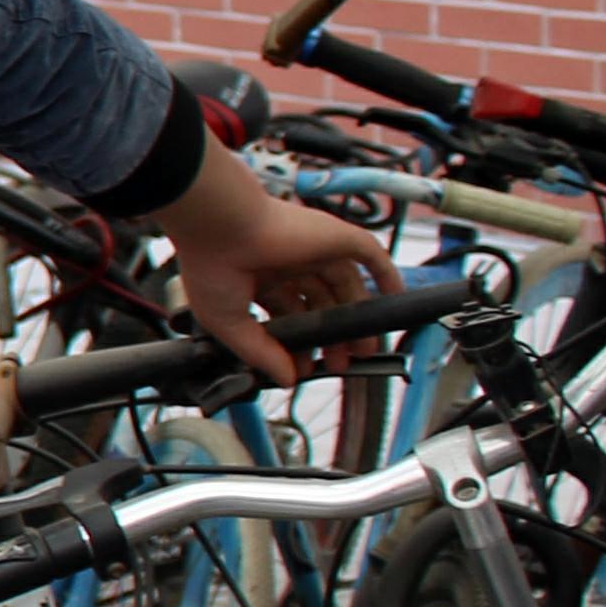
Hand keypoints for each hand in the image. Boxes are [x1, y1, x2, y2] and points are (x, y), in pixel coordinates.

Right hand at [141, 151, 389, 382]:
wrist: (220, 225)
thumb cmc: (211, 266)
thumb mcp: (228, 323)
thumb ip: (260, 353)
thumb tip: (286, 380)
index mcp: (259, 277)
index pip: (287, 313)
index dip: (298, 341)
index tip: (303, 367)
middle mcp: (288, 262)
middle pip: (320, 303)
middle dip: (330, 335)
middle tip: (340, 364)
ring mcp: (314, 248)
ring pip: (345, 285)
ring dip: (357, 316)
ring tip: (365, 348)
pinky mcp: (335, 236)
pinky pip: (370, 255)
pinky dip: (385, 275)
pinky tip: (394, 299)